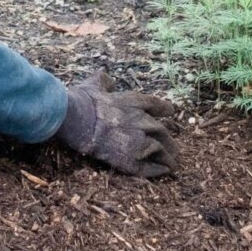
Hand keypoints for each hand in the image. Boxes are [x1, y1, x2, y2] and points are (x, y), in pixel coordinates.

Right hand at [53, 72, 179, 177]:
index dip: (165, 109)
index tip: (170, 112)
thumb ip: (103, 80)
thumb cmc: (84, 100)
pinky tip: (164, 171)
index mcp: (134, 102)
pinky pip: (149, 166)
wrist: (77, 119)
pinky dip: (158, 170)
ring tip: (173, 163)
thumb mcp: (95, 84)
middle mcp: (142, 121)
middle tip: (174, 148)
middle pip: (162, 131)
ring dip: (168, 157)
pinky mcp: (130, 159)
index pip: (156, 105)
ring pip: (160, 149)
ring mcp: (138, 141)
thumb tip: (106, 78)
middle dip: (169, 141)